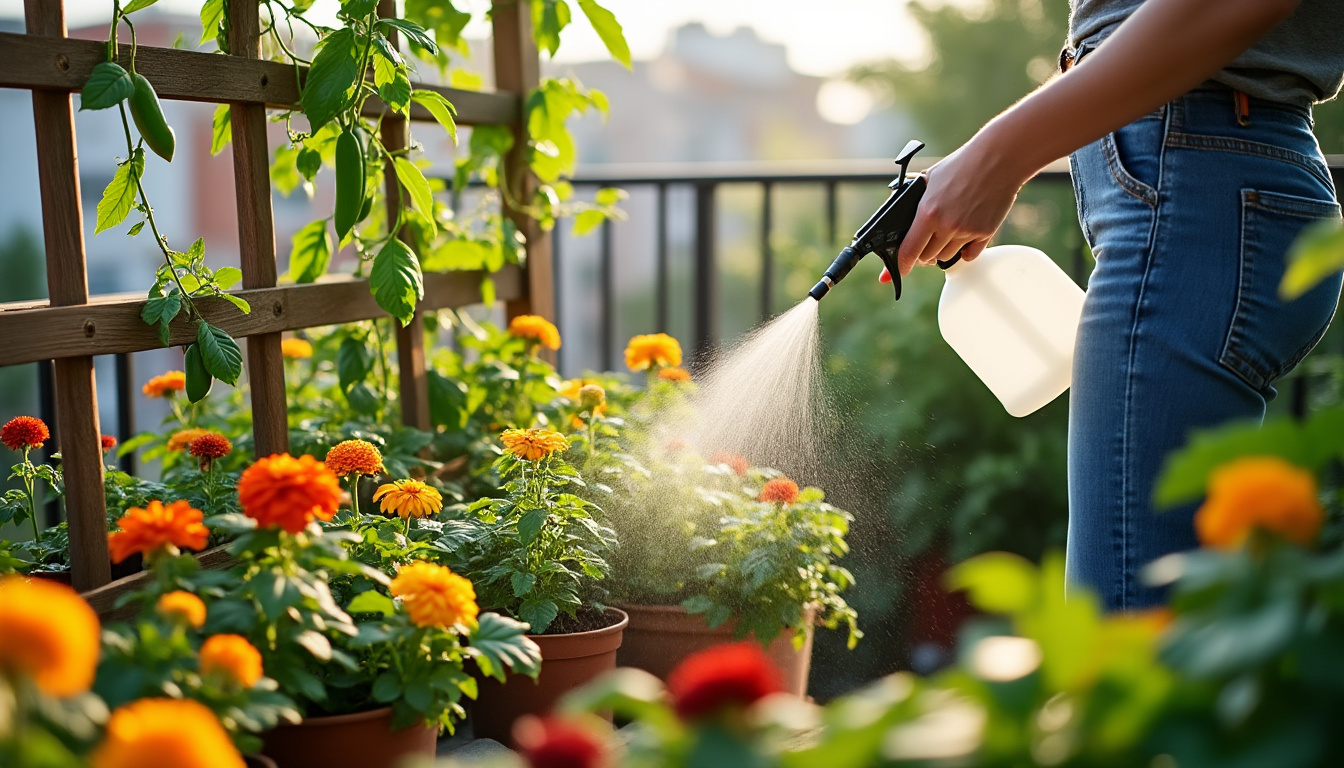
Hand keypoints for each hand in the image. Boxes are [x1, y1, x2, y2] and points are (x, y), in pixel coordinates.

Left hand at [880, 133, 1027, 279]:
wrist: (998, 159)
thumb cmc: (961, 165)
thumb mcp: (928, 179)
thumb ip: (913, 200)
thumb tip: (897, 216)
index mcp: (928, 213)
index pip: (909, 251)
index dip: (901, 264)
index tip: (900, 268)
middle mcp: (947, 226)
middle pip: (927, 258)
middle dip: (922, 254)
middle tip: (924, 245)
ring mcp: (967, 232)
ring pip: (946, 258)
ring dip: (942, 252)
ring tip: (944, 237)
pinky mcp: (985, 233)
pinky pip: (969, 255)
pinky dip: (964, 251)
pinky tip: (963, 238)